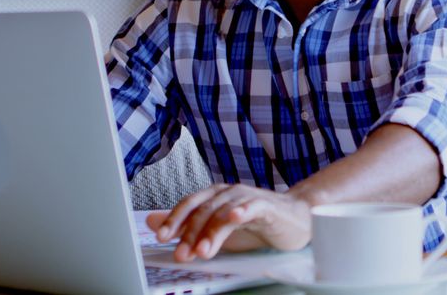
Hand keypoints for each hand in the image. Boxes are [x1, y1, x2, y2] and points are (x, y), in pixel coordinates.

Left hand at [146, 184, 311, 261]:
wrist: (295, 218)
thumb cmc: (256, 223)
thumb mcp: (216, 228)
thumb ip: (185, 225)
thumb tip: (151, 221)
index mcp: (214, 196)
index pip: (189, 205)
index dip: (174, 220)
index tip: (162, 238)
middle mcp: (228, 192)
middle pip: (204, 210)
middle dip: (191, 233)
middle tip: (183, 254)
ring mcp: (248, 197)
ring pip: (224, 212)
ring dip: (212, 232)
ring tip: (203, 251)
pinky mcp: (267, 205)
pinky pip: (253, 205)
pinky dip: (243, 210)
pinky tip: (235, 217)